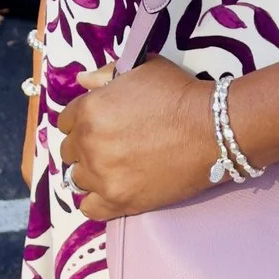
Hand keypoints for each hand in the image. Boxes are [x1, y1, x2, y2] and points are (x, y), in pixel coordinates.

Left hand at [54, 61, 220, 220]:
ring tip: (116, 168)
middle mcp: (89, 144)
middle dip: (86, 147)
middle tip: (111, 146)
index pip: (65, 121)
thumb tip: (83, 81)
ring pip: (78, 179)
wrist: (213, 130)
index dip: (82, 122)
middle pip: (70, 152)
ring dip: (92, 173)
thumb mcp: (142, 70)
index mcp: (89, 109)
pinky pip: (89, 208)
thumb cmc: (180, 94)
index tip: (99, 126)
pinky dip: (96, 201)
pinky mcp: (120, 201)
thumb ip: (106, 74)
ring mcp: (102, 176)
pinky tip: (112, 190)